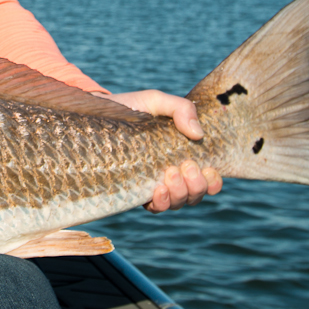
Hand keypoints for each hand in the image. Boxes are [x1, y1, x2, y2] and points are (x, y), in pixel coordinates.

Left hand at [101, 89, 222, 213]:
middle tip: (187, 166)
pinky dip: (161, 202)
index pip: (208, 178)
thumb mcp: (155, 101)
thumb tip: (198, 134)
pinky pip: (155, 207)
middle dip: (197, 186)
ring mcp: (153, 184)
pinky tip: (157, 189)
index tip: (208, 169)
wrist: (95, 114)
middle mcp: (171, 174)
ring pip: (178, 203)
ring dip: (180, 193)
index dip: (214, 181)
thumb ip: (180, 109)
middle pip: (196, 194)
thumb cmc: (129, 107)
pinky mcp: (134, 191)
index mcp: (182, 155)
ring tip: (170, 174)